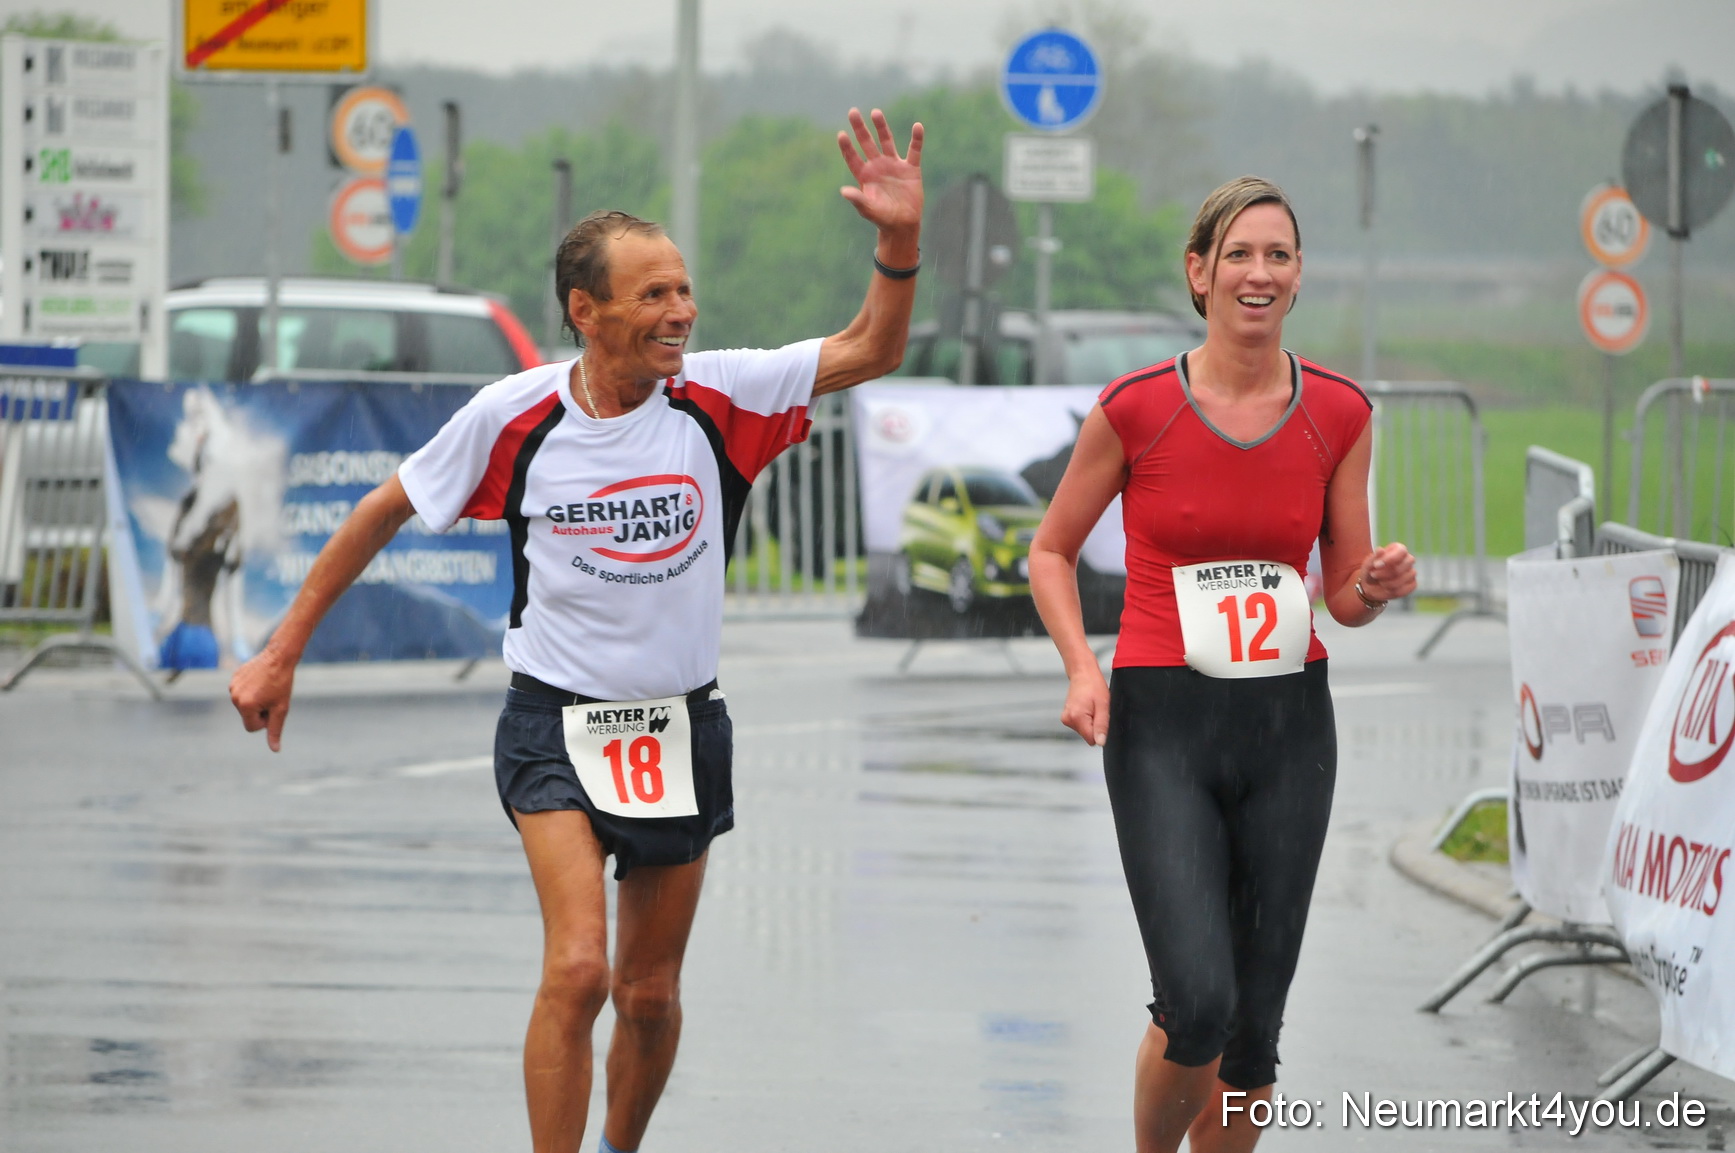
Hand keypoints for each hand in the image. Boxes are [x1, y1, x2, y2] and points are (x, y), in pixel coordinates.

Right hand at [230, 646, 295, 751]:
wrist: (279, 657)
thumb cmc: (282, 684)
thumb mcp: (281, 709)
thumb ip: (275, 730)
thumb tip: (275, 750)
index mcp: (245, 706)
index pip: (252, 727)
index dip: (266, 720)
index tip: (274, 707)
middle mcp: (234, 697)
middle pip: (248, 716)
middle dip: (260, 710)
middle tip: (271, 696)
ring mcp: (232, 686)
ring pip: (245, 705)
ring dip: (256, 701)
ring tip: (266, 687)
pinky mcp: (233, 678)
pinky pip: (242, 693)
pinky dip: (251, 690)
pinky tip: (260, 680)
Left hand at [836, 108, 922, 233]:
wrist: (903, 224)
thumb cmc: (882, 218)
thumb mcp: (868, 210)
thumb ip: (858, 199)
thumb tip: (844, 191)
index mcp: (865, 176)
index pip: (853, 158)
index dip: (847, 147)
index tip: (841, 134)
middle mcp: (878, 166)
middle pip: (867, 143)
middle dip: (860, 128)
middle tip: (852, 111)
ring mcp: (894, 166)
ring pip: (887, 141)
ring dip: (881, 127)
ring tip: (875, 112)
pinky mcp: (911, 169)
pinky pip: (914, 151)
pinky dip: (917, 139)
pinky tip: (917, 126)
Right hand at [1060, 667, 1110, 746]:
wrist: (1083, 674)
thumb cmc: (1094, 685)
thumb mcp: (1103, 706)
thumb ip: (1102, 726)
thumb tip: (1100, 742)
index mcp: (1077, 718)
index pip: (1092, 740)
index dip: (1099, 730)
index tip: (1099, 717)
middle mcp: (1068, 720)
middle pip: (1087, 735)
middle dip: (1094, 725)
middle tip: (1096, 709)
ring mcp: (1065, 718)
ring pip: (1084, 730)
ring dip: (1090, 721)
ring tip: (1091, 706)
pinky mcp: (1066, 717)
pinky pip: (1080, 725)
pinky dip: (1085, 718)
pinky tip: (1086, 707)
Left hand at [1359, 542, 1416, 601]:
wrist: (1371, 586)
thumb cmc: (1371, 571)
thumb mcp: (1368, 564)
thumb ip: (1374, 557)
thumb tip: (1380, 549)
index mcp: (1398, 549)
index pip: (1402, 551)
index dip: (1390, 558)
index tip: (1376, 565)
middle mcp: (1408, 559)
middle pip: (1403, 566)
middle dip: (1386, 573)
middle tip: (1374, 575)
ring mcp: (1412, 572)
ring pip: (1403, 578)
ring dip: (1388, 583)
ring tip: (1380, 582)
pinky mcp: (1413, 584)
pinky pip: (1406, 588)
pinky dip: (1393, 591)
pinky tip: (1387, 589)